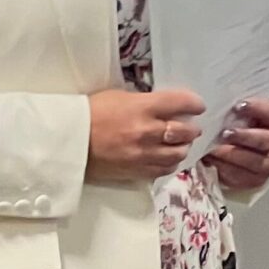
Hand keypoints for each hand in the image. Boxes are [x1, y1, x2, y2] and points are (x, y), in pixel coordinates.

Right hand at [86, 87, 205, 181]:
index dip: (195, 104)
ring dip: (183, 147)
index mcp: (142, 107)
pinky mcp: (138, 171)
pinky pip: (165, 169)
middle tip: (191, 127)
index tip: (198, 106)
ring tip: (180, 144)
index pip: (181, 103)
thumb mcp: (118, 97)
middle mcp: (147, 131)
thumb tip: (165, 107)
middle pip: (185, 131)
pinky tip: (168, 157)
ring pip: (179, 153)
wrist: (70, 142)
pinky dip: (171, 163)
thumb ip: (145, 102)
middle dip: (192, 129)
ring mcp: (144, 154)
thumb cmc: (91, 113)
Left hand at [204, 97, 268, 191]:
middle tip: (225, 133)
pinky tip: (212, 160)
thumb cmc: (243, 128)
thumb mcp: (243, 116)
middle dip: (245, 136)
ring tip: (214, 149)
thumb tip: (216, 104)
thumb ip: (237, 110)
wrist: (247, 154)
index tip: (237, 106)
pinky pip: (242, 176)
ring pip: (255, 161)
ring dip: (232, 155)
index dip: (257, 108)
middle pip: (266, 140)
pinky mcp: (258, 179)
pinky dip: (225, 168)